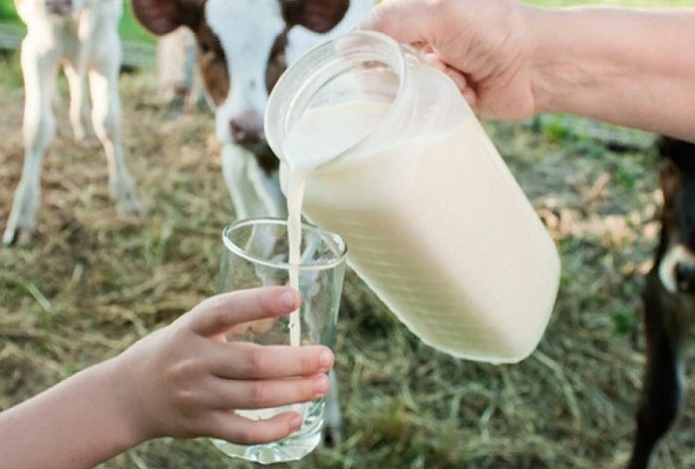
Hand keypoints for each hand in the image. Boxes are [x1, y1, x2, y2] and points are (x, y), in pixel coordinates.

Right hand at [111, 286, 333, 445]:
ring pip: (254, 397)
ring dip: (294, 391)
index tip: (293, 297)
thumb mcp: (193, 326)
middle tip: (327, 357)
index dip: (260, 302)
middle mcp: (193, 360)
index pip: (225, 309)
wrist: (127, 395)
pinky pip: (242, 432)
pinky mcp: (200, 425)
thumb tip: (286, 307)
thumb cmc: (174, 351)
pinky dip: (272, 428)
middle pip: (252, 362)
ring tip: (322, 384)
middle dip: (296, 361)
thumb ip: (234, 319)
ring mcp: (196, 396)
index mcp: (191, 327)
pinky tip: (295, 418)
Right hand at [359, 0, 536, 119]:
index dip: (371, 51)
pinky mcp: (449, 98)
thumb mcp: (439, 14)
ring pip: (410, 92)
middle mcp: (422, 42)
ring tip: (462, 78)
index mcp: (417, 15)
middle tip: (439, 65)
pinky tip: (471, 92)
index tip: (378, 64)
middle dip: (412, 73)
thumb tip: (344, 45)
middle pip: (388, 68)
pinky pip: (430, 108)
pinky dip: (450, 102)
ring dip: (436, 87)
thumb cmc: (493, 29)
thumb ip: (390, 23)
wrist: (537, 66)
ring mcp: (436, 72)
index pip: (373, 35)